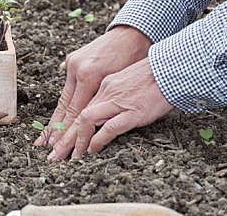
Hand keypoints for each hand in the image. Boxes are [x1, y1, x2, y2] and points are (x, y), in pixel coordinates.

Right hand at [34, 25, 150, 146]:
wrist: (130, 34)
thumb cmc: (132, 59)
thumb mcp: (121, 84)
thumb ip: (104, 103)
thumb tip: (94, 125)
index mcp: (90, 75)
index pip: (76, 112)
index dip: (67, 133)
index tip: (60, 148)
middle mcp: (77, 70)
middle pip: (65, 108)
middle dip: (55, 132)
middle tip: (46, 150)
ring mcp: (72, 64)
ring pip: (63, 99)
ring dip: (55, 120)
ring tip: (45, 139)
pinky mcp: (72, 61)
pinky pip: (67, 88)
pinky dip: (63, 105)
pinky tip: (56, 119)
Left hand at [48, 58, 173, 160]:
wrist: (171, 69)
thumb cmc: (154, 76)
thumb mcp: (127, 80)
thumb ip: (114, 92)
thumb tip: (107, 108)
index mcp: (105, 84)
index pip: (80, 106)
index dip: (67, 125)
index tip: (58, 139)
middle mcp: (107, 91)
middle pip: (77, 115)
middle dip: (64, 137)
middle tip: (54, 155)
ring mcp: (118, 101)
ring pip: (87, 120)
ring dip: (76, 141)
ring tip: (71, 156)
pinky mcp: (132, 111)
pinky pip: (109, 127)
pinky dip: (98, 140)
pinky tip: (92, 151)